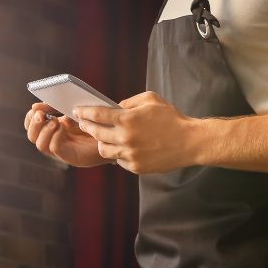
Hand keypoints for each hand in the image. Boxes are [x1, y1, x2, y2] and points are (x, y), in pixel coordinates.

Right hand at [24, 104, 112, 167]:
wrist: (116, 133)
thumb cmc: (96, 120)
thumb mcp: (74, 109)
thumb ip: (55, 106)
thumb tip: (35, 105)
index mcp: (53, 127)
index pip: (32, 125)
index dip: (30, 117)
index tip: (36, 108)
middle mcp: (54, 139)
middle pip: (32, 136)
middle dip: (34, 124)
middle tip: (41, 114)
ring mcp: (62, 150)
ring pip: (41, 145)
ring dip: (44, 131)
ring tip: (55, 121)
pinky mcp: (71, 157)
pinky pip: (55, 150)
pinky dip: (55, 138)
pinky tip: (63, 128)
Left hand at [73, 91, 199, 173]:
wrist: (190, 142)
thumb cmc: (171, 118)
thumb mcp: (150, 100)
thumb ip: (129, 102)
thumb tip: (114, 107)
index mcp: (128, 119)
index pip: (97, 115)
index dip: (84, 112)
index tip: (77, 111)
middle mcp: (126, 138)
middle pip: (96, 133)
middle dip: (87, 126)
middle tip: (84, 123)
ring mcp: (130, 154)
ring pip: (103, 150)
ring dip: (100, 142)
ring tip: (102, 137)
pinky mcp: (136, 167)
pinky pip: (118, 160)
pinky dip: (117, 154)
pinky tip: (121, 147)